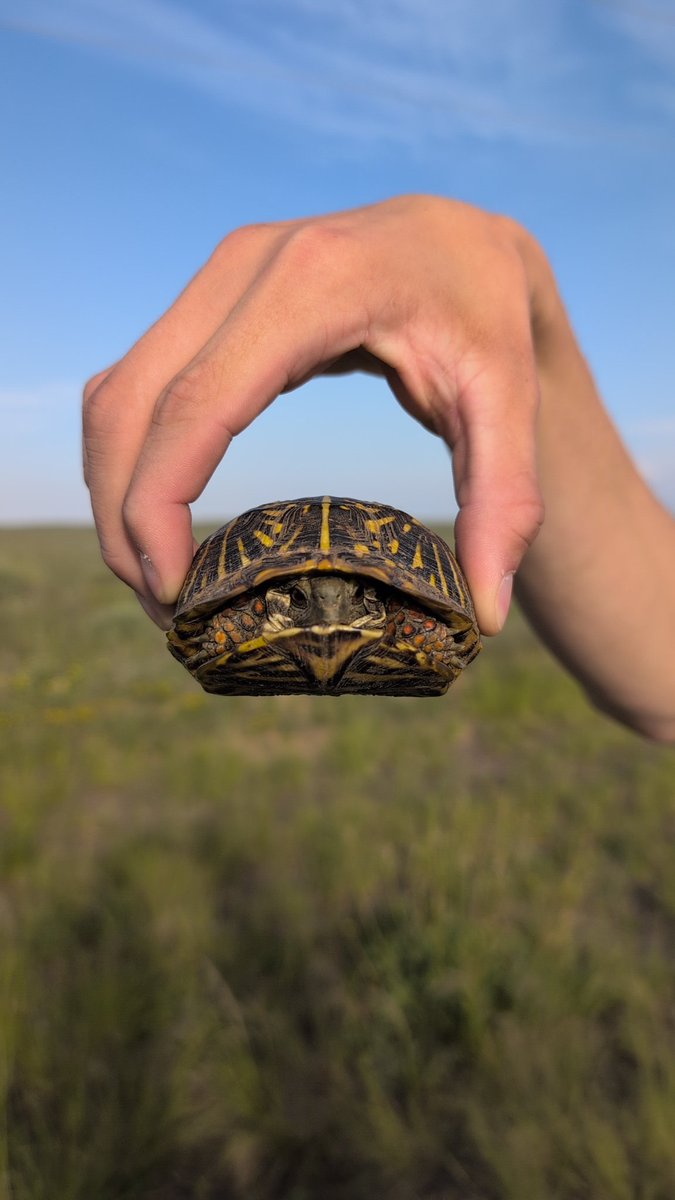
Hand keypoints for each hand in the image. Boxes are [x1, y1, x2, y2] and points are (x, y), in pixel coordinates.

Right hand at [83, 194, 545, 633]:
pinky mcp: (209, 297)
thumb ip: (507, 503)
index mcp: (313, 285)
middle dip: (124, 516)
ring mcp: (217, 277)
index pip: (197, 404)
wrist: (463, 239)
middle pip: (134, 403)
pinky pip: (139, 381)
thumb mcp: (511, 402)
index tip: (175, 589)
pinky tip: (159, 513)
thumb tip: (486, 613)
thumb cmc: (486, 314)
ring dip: (116, 488)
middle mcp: (244, 266)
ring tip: (156, 574)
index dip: (161, 503)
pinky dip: (133, 453)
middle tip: (164, 607)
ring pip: (117, 392)